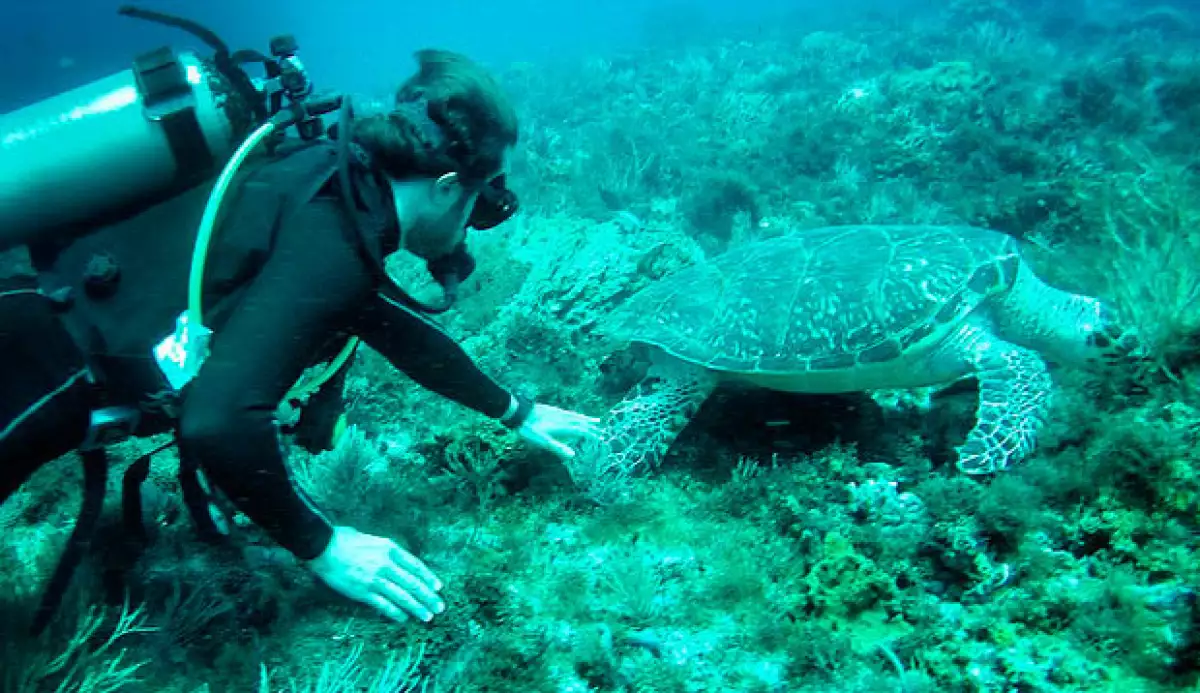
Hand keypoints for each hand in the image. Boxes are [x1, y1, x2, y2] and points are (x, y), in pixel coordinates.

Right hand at [305, 526, 444, 622]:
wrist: (323, 547)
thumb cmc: (345, 540)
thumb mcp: (373, 540)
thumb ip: (388, 551)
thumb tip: (401, 563)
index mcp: (390, 549)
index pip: (415, 566)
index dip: (428, 578)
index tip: (438, 588)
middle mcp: (386, 564)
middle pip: (412, 583)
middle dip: (428, 597)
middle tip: (439, 607)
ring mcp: (375, 579)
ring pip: (401, 596)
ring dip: (416, 608)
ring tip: (427, 616)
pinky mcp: (363, 591)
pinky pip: (383, 605)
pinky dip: (395, 613)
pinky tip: (404, 618)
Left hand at [516, 403, 601, 459]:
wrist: (520, 413)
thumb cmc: (531, 429)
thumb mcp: (543, 442)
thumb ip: (558, 448)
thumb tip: (573, 455)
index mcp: (564, 427)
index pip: (582, 431)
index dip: (591, 435)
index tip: (601, 439)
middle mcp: (565, 419)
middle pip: (582, 423)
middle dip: (593, 428)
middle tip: (603, 431)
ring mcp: (560, 414)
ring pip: (577, 416)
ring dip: (587, 419)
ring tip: (596, 420)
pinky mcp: (554, 410)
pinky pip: (570, 413)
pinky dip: (577, 415)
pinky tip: (575, 415)